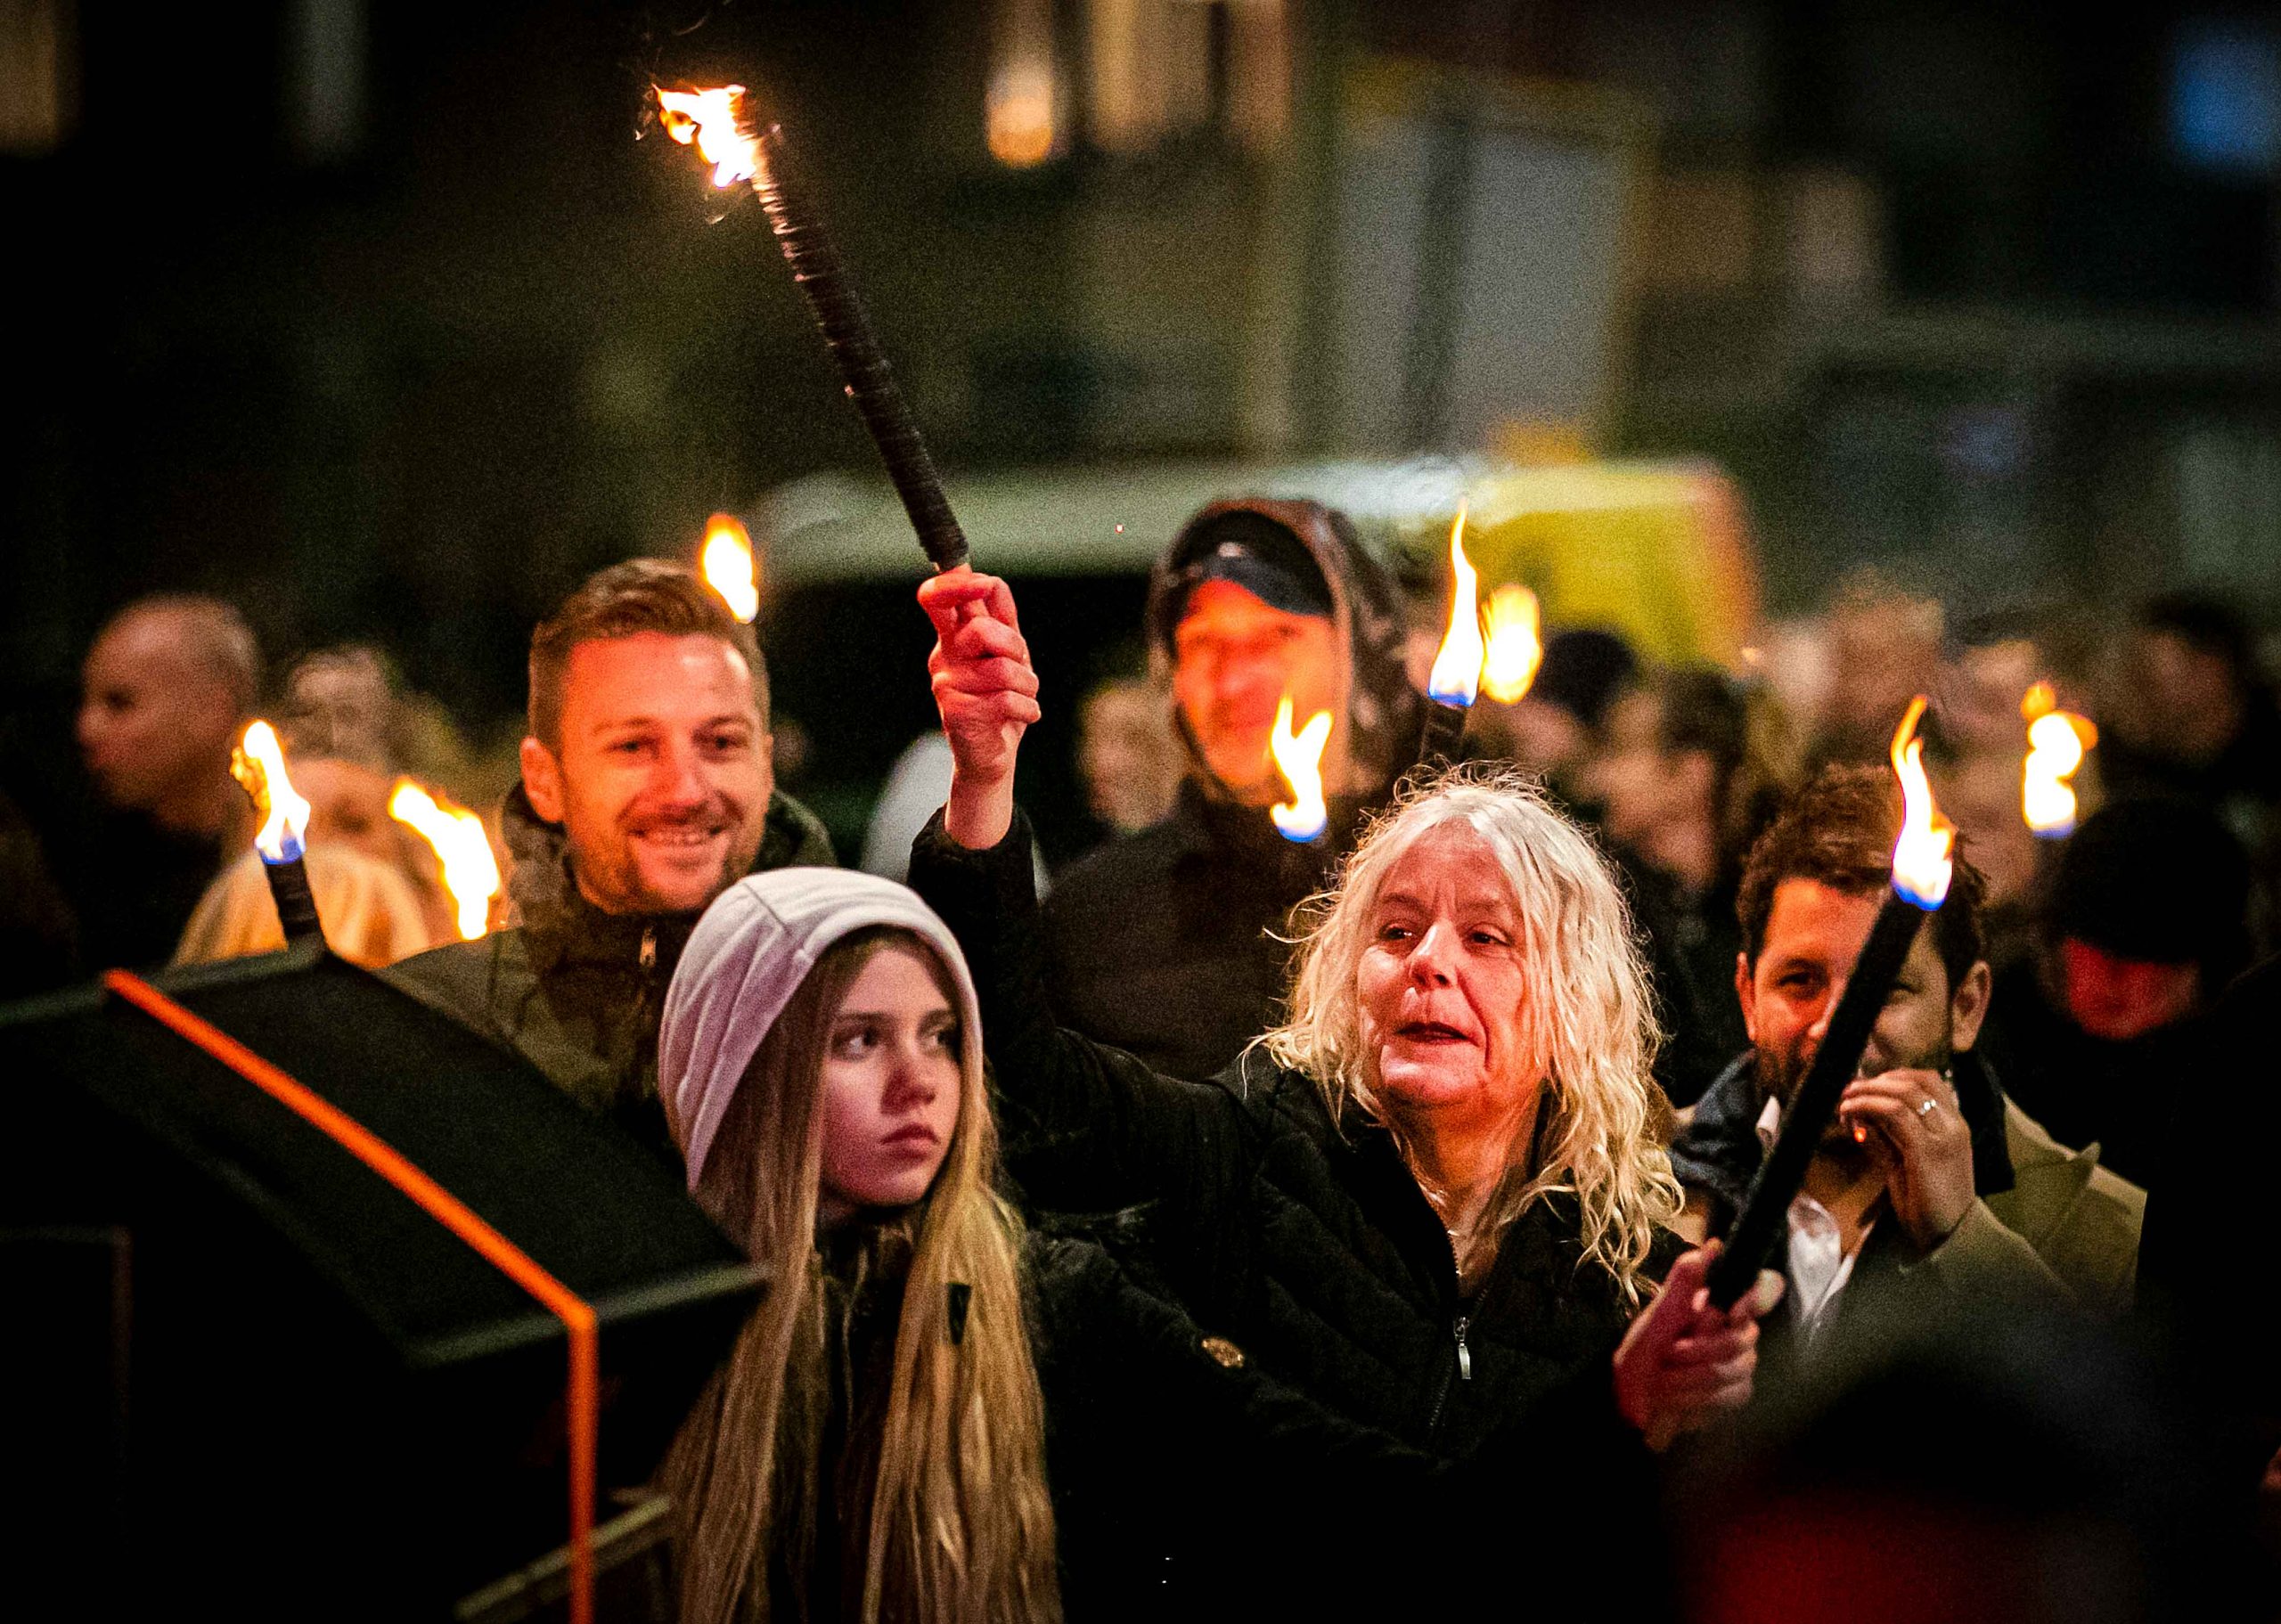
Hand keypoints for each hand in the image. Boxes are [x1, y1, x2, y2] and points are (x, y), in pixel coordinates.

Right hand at [917, 568, 1039, 848]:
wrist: (993, 757)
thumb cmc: (1001, 700)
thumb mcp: (1008, 654)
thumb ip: (1000, 618)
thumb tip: (989, 581)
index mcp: (952, 636)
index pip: (936, 598)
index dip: (957, 583)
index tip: (984, 584)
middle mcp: (943, 656)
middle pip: (978, 628)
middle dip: (1013, 645)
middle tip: (1019, 664)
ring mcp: (945, 685)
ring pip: (1002, 669)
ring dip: (1027, 685)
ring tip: (1022, 697)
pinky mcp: (955, 712)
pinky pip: (1006, 699)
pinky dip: (1027, 709)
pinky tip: (1024, 716)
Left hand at [1613, 1242, 1781, 1451]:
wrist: (1631, 1400)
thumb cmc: (1641, 1353)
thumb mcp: (1658, 1314)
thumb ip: (1687, 1280)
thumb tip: (1716, 1244)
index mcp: (1717, 1305)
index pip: (1763, 1290)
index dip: (1759, 1297)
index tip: (1732, 1311)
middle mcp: (1735, 1330)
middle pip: (1743, 1338)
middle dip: (1698, 1351)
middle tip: (1667, 1354)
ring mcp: (1740, 1362)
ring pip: (1737, 1368)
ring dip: (1691, 1377)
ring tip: (1663, 1380)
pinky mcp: (1738, 1391)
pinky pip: (1734, 1394)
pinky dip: (1699, 1398)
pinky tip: (1678, 1398)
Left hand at [1837, 1068, 1972, 1251]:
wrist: (1950, 1237)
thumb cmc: (1927, 1203)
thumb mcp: (1904, 1163)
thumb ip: (1886, 1138)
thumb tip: (1859, 1117)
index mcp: (1955, 1125)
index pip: (1930, 1080)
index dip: (1895, 1075)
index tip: (1869, 1085)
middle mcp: (1954, 1125)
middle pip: (1914, 1081)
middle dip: (1876, 1081)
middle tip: (1849, 1090)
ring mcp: (1944, 1136)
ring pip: (1903, 1093)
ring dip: (1867, 1092)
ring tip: (1844, 1101)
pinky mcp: (1928, 1151)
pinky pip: (1895, 1114)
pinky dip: (1868, 1107)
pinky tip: (1850, 1115)